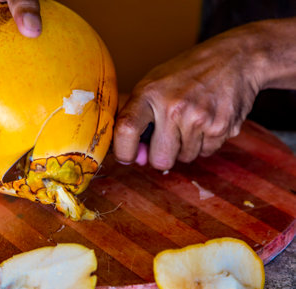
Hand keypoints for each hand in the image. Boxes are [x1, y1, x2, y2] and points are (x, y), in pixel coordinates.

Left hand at [113, 23, 270, 169]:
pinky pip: (205, 153)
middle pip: (159, 160)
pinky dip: (205, 142)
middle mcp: (173, 106)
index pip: (126, 130)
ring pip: (184, 158)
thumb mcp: (154, 83)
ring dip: (185, 147)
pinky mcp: (221, 128)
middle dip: (161, 156)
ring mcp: (199, 118)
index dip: (124, 151)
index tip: (128, 156)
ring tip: (191, 120)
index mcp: (149, 93)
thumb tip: (136, 157)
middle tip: (167, 137)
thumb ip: (137, 117)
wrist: (234, 58)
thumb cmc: (187, 73)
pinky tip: (207, 120)